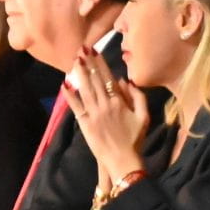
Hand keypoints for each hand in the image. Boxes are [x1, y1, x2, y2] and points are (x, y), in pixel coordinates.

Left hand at [63, 50, 151, 182]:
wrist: (123, 160)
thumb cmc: (135, 139)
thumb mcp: (144, 117)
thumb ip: (138, 97)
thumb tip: (125, 81)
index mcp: (119, 102)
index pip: (108, 78)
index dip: (100, 63)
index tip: (95, 51)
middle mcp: (105, 104)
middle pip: (95, 80)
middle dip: (88, 64)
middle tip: (81, 49)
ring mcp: (93, 113)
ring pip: (85, 89)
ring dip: (79, 74)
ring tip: (75, 61)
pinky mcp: (85, 123)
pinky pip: (76, 107)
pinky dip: (70, 96)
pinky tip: (65, 85)